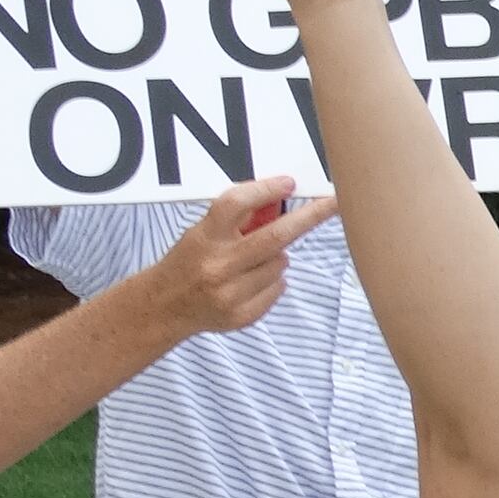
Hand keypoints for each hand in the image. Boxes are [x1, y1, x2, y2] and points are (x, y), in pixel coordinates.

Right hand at [135, 176, 337, 341]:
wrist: (163, 308)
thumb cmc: (190, 261)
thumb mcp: (202, 233)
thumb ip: (237, 219)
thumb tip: (281, 198)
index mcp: (204, 238)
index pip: (235, 204)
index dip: (265, 190)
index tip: (289, 182)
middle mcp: (217, 266)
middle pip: (275, 236)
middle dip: (310, 217)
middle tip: (335, 202)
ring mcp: (230, 294)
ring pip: (281, 263)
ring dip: (277, 256)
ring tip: (249, 262)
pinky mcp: (242, 315)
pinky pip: (278, 287)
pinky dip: (273, 280)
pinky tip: (248, 282)